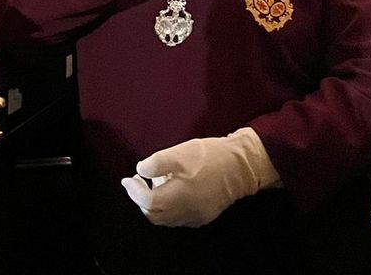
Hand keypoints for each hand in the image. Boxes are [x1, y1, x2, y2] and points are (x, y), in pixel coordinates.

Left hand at [121, 128, 279, 227]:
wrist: (242, 165)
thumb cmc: (210, 156)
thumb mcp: (180, 153)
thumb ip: (156, 163)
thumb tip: (141, 170)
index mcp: (177, 198)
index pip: (147, 202)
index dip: (134, 191)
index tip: (128, 178)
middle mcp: (185, 213)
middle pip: (154, 215)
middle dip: (142, 199)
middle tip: (137, 181)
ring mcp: (196, 216)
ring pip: (166, 218)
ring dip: (154, 203)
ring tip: (156, 181)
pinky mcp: (205, 214)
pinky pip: (179, 217)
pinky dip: (168, 206)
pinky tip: (172, 189)